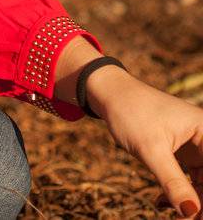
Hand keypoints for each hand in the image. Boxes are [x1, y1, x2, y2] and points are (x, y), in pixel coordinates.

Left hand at [87, 67, 202, 215]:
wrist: (108, 93)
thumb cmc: (131, 112)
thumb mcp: (151, 149)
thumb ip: (173, 181)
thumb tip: (191, 211)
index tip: (198, 213)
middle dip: (201, 201)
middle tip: (186, 218)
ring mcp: (194, 146)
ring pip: (201, 182)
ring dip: (190, 200)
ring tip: (175, 216)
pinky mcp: (181, 151)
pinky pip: (187, 177)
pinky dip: (177, 191)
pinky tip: (162, 203)